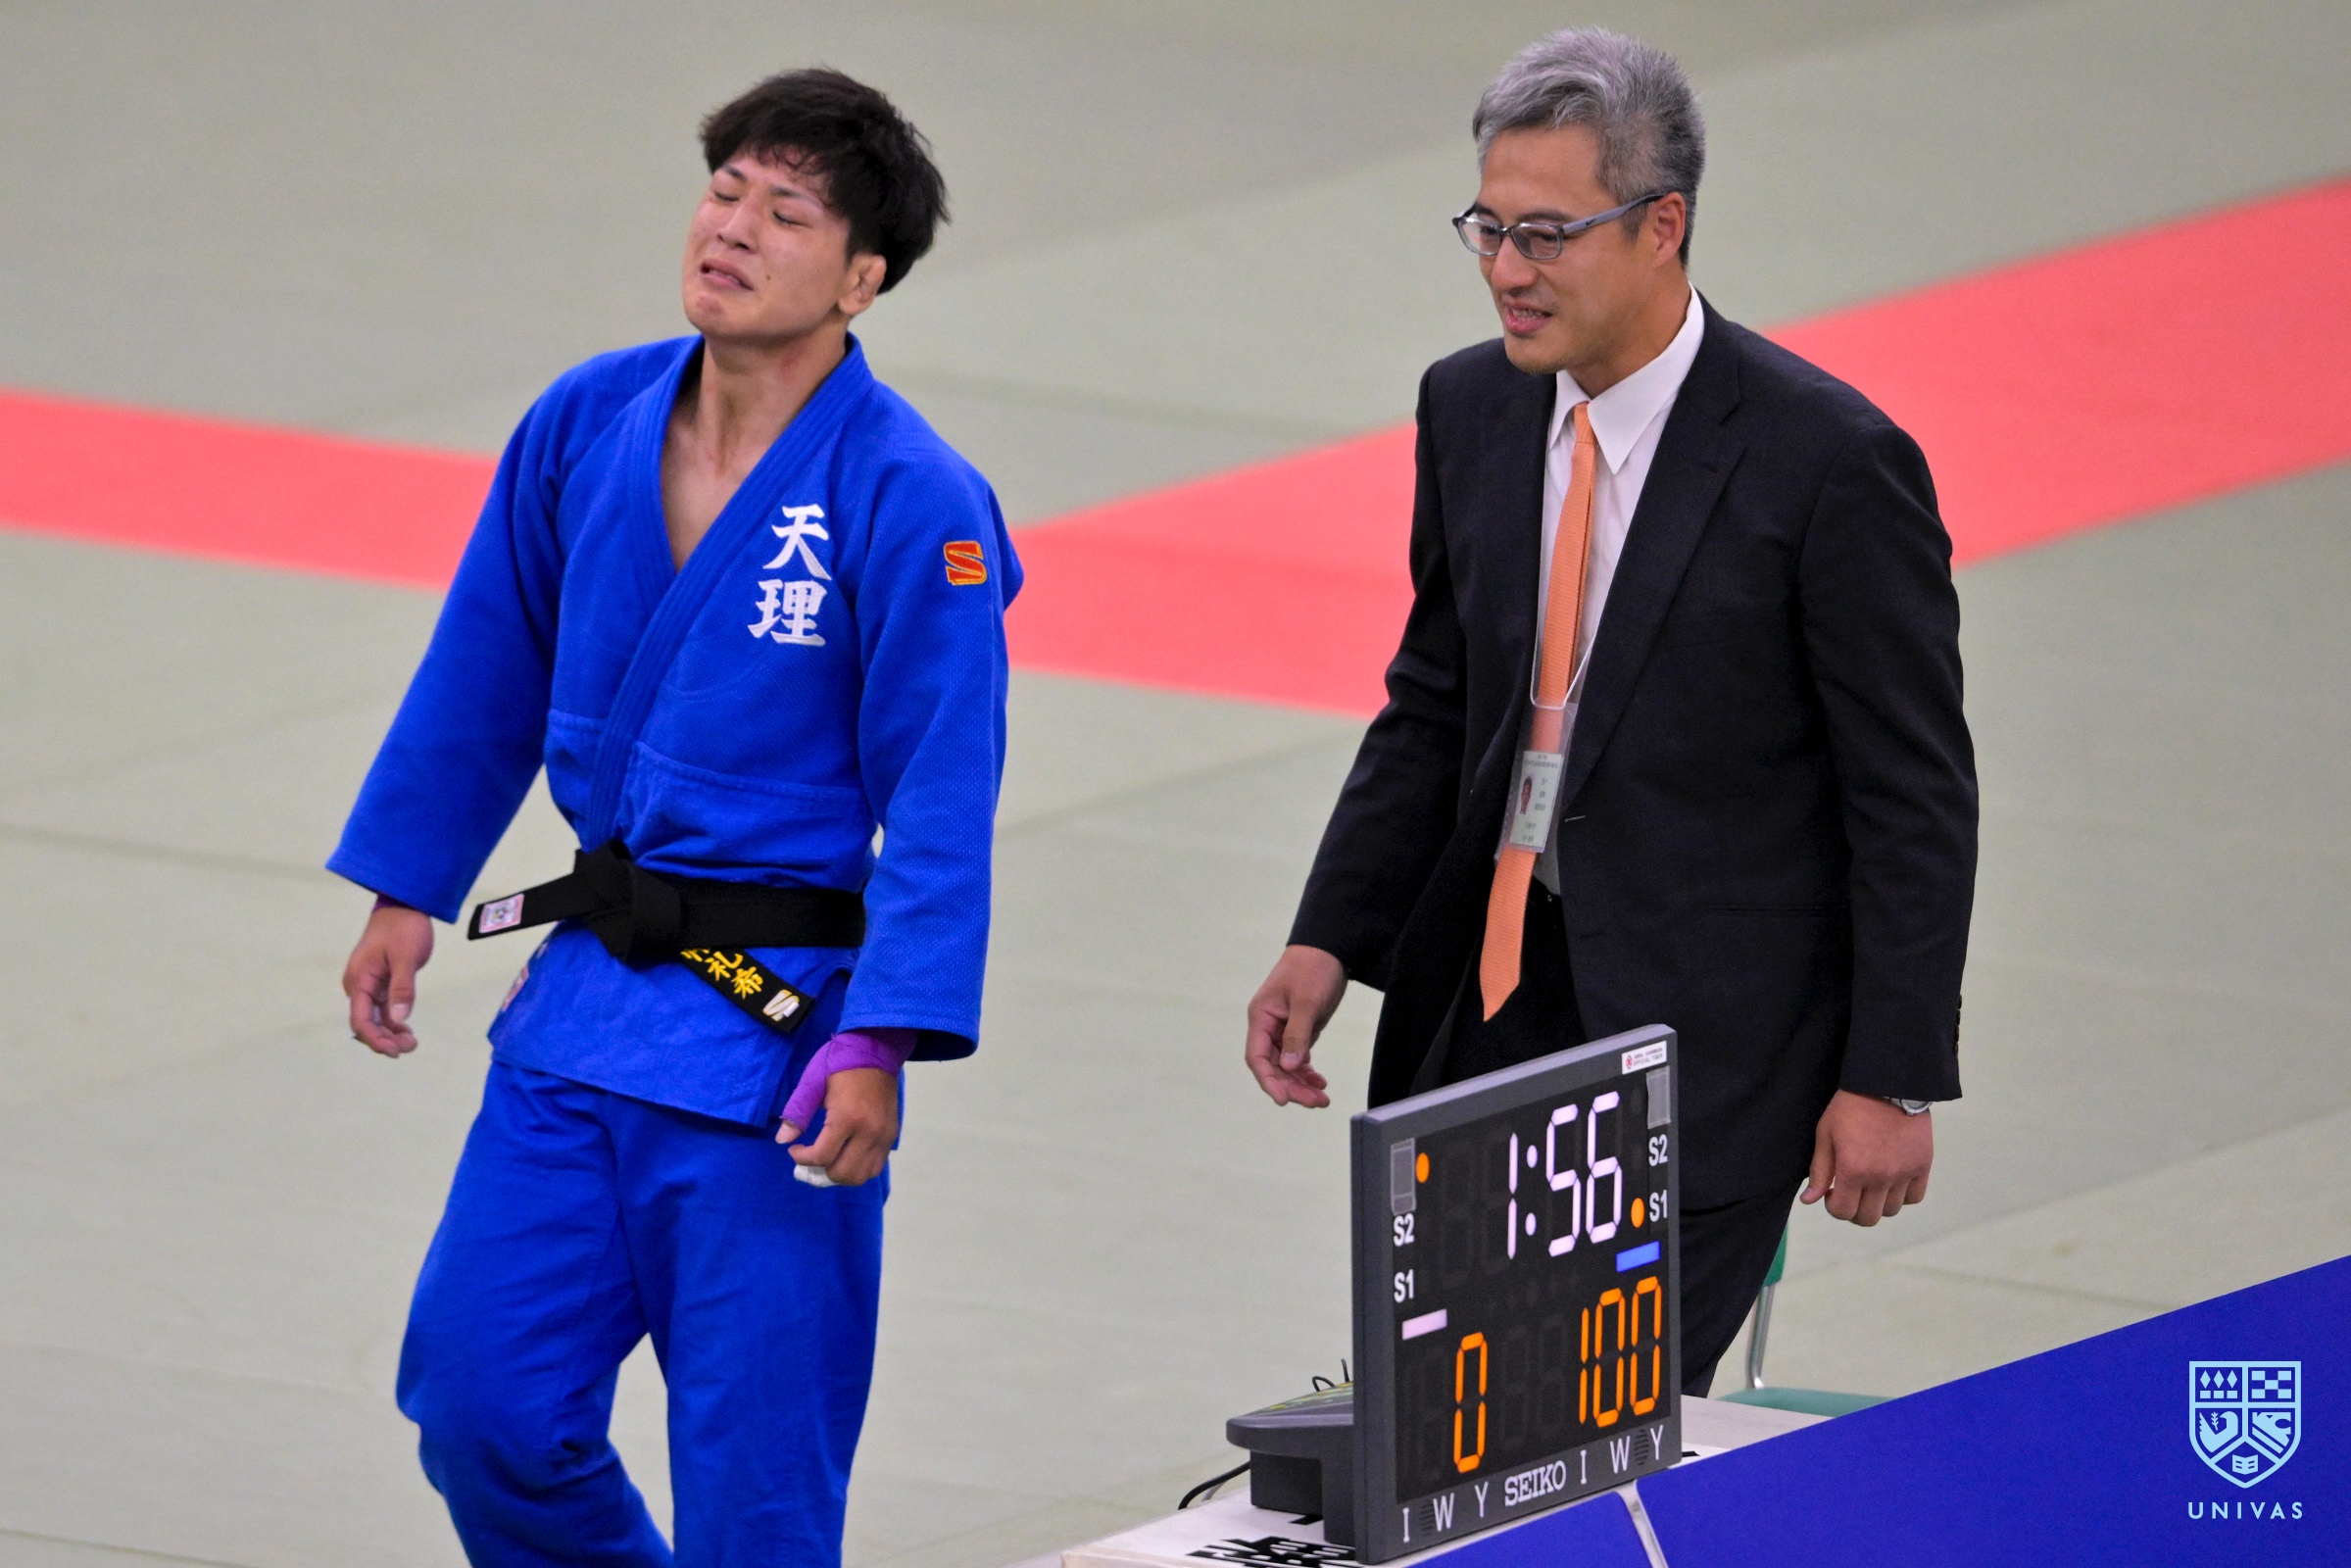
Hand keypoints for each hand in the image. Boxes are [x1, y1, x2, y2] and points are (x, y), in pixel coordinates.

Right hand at [343, 901, 433, 1056]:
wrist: (404, 906)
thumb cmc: (403, 928)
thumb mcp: (406, 957)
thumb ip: (402, 988)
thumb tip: (398, 1020)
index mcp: (359, 980)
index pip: (360, 1020)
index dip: (374, 1039)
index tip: (393, 1051)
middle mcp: (359, 985)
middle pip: (366, 1023)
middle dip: (384, 1039)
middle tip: (409, 1048)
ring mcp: (369, 985)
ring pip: (375, 1018)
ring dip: (390, 1033)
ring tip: (411, 1044)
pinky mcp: (380, 982)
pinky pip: (382, 1008)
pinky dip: (393, 1021)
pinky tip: (406, 1031)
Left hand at [781, 1067, 897, 1184]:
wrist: (876, 1048)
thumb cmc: (839, 1062)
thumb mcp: (813, 1083)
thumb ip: (798, 1112)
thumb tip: (782, 1139)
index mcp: (847, 1118)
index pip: (823, 1157)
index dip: (803, 1159)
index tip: (794, 1149)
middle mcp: (869, 1132)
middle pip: (843, 1173)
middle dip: (820, 1172)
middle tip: (809, 1160)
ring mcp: (883, 1136)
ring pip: (862, 1176)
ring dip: (841, 1175)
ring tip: (827, 1162)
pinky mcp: (891, 1135)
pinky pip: (876, 1166)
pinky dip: (858, 1169)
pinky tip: (845, 1156)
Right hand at [1244, 945, 1346, 1107]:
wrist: (1328, 949)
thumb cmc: (1313, 969)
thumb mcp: (1306, 1002)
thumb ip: (1297, 1035)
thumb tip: (1288, 1067)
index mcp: (1261, 1017)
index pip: (1257, 1057)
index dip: (1268, 1080)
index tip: (1283, 1100)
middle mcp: (1268, 1027)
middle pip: (1273, 1067)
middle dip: (1292, 1087)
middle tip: (1316, 1102)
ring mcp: (1283, 1030)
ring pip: (1286, 1066)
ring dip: (1301, 1084)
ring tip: (1322, 1099)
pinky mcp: (1299, 1030)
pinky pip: (1298, 1058)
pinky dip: (1307, 1072)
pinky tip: (1319, 1083)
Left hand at [1800, 1089, 1932, 1225]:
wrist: (1888, 1084)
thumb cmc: (1850, 1107)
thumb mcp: (1826, 1134)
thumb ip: (1819, 1170)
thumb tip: (1809, 1200)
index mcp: (1853, 1170)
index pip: (1843, 1212)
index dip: (1833, 1207)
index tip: (1832, 1192)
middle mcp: (1880, 1177)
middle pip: (1868, 1218)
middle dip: (1854, 1210)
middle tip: (1851, 1192)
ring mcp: (1904, 1173)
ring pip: (1892, 1210)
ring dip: (1878, 1203)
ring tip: (1871, 1184)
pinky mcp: (1922, 1165)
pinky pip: (1915, 1197)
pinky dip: (1903, 1195)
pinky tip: (1892, 1181)